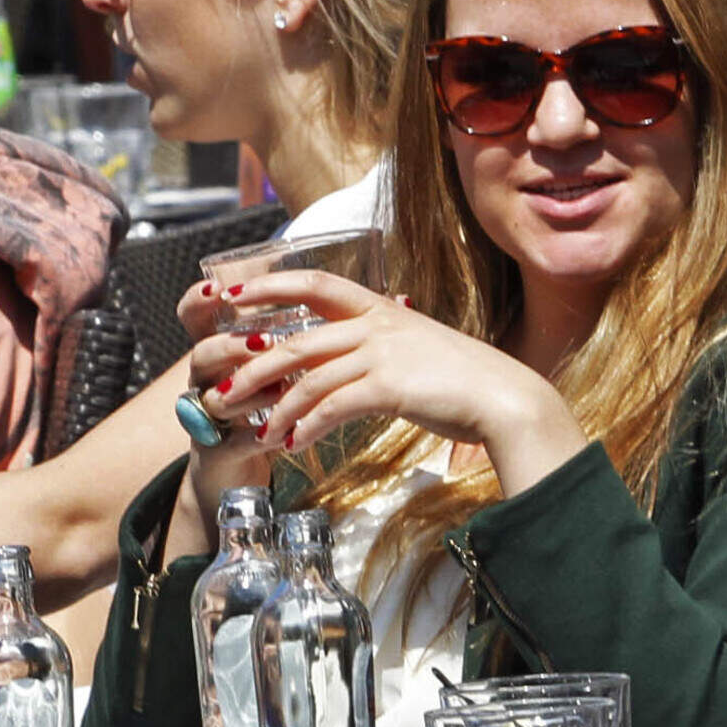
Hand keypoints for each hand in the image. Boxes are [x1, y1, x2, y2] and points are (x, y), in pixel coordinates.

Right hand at [170, 272, 288, 502]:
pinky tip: (288, 432)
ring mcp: (207, 418)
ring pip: (216, 400)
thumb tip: (325, 296)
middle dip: (231, 346)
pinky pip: (234, 443)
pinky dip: (261, 437)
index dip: (198, 302)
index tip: (219, 289)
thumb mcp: (268, 366)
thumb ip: (284, 335)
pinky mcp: (217, 453)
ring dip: (252, 393)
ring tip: (285, 389)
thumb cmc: (260, 407)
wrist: (236, 468)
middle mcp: (205, 381)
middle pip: (201, 355)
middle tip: (264, 342)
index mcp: (216, 353)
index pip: (192, 319)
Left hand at [184, 270, 578, 468]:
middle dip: (252, 368)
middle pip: (295, 340)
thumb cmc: (464, 380)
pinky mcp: (388, 386)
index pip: (315, 282)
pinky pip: (332, 405)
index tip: (236, 296)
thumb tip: (359, 361)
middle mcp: (377, 324)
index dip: (271, 285)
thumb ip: (385, 347)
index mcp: (382, 309)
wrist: (503, 398)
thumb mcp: (420, 349)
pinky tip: (293, 444)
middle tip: (223, 390)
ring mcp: (382, 353)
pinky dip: (307, 426)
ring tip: (256, 432)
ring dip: (275, 408)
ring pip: (307, 377)